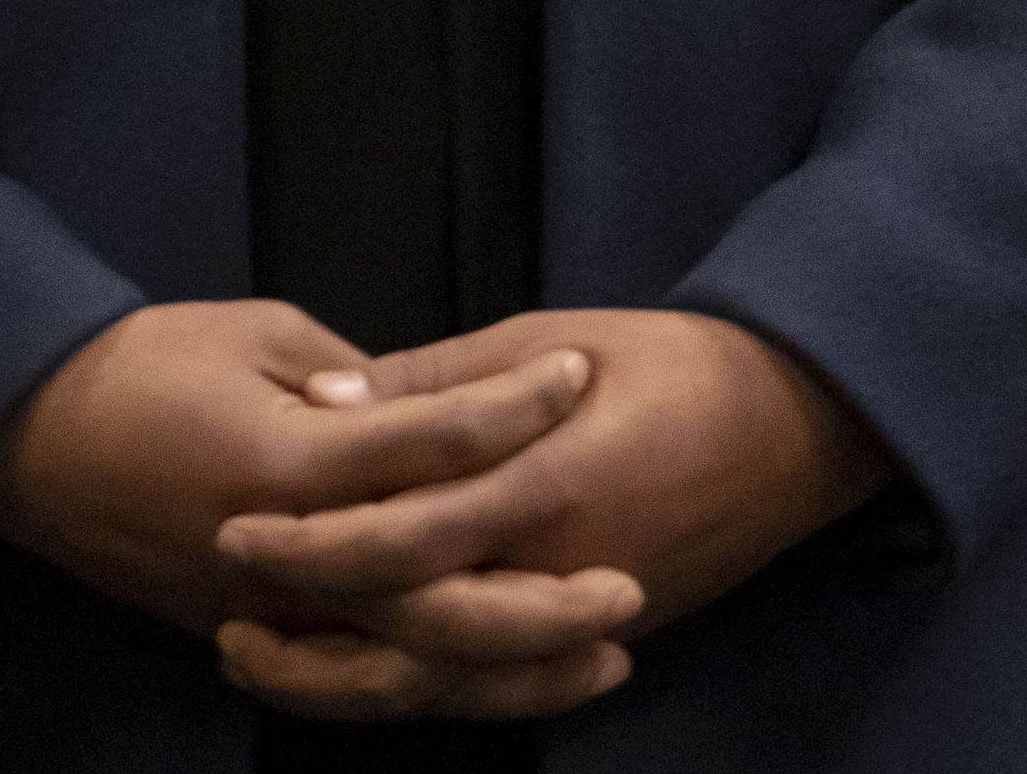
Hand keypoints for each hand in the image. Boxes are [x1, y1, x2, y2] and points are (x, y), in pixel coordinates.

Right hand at [0, 299, 632, 708]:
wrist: (28, 438)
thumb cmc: (144, 364)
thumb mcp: (256, 334)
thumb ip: (354, 381)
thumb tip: (426, 409)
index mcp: (290, 456)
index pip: (428, 443)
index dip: (512, 407)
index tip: (578, 373)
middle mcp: (286, 551)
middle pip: (433, 596)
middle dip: (538, 601)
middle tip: (629, 583)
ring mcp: (267, 610)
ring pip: (406, 663)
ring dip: (508, 668)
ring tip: (602, 657)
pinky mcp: (251, 636)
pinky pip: (358, 677)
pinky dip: (434, 684)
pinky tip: (499, 678)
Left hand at [206, 309, 889, 719]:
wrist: (797, 425)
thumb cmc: (672, 362)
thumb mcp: (550, 338)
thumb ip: (438, 382)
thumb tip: (327, 396)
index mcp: (541, 483)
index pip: (398, 539)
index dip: (307, 545)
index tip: (233, 531)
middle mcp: (558, 570)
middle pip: (410, 630)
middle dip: (310, 631)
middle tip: (229, 614)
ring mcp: (582, 618)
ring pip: (446, 683)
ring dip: (350, 680)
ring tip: (271, 659)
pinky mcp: (601, 636)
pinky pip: (497, 685)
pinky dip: (424, 689)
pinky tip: (366, 673)